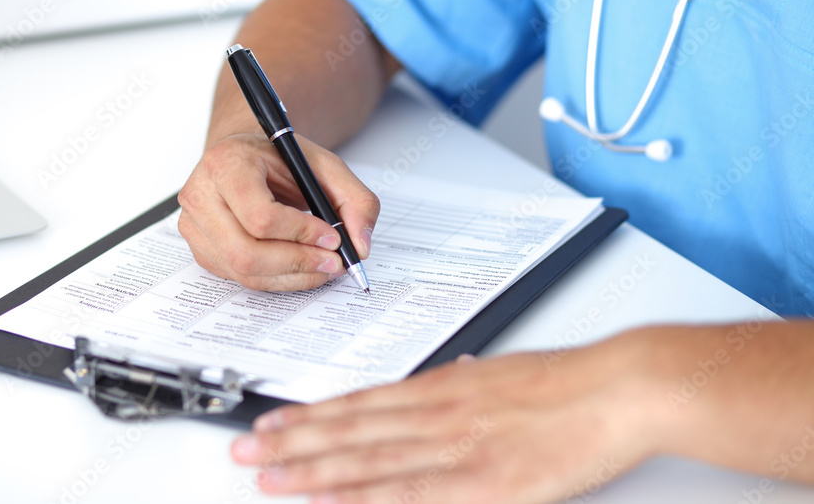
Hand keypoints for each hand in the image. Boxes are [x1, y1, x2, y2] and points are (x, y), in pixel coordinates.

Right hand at [178, 132, 379, 291]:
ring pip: (243, 271)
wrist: (245, 158)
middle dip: (298, 263)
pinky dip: (276, 279)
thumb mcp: (324, 165)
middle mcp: (200, 194)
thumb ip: (355, 200)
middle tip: (333, 263)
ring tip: (322, 266)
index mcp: (226, 163)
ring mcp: (194, 225)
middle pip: (246, 252)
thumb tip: (360, 247)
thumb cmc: (278, 160)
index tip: (332, 237)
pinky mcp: (200, 248)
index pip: (260, 215)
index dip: (301, 234)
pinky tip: (298, 266)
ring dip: (291, 276)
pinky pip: (239, 277)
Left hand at [231, 336, 663, 503]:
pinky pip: (413, 492)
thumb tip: (445, 377)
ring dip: (312, 468)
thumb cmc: (569, 381)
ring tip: (268, 474)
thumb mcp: (505, 373)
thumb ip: (466, 382)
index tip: (271, 421)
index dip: (311, 415)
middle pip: (351, 429)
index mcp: (444, 387)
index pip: (361, 403)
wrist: (619, 388)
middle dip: (292, 442)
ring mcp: (458, 447)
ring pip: (369, 458)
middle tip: (244, 449)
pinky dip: (367, 496)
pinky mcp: (486, 482)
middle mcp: (439, 413)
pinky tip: (332, 500)